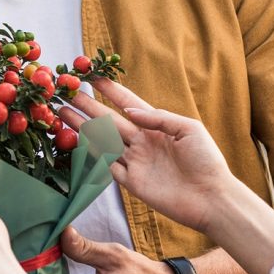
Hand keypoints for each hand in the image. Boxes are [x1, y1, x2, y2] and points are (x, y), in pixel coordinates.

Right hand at [59, 79, 238, 233]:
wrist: (211, 198)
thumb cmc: (206, 160)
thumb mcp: (188, 129)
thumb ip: (158, 118)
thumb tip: (128, 111)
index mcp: (156, 126)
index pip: (127, 103)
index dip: (109, 89)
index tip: (91, 76)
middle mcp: (142, 141)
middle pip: (108, 120)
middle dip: (87, 106)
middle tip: (66, 94)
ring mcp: (135, 161)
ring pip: (102, 141)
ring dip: (82, 127)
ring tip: (62, 114)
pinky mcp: (132, 182)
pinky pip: (107, 166)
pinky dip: (92, 154)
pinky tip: (77, 141)